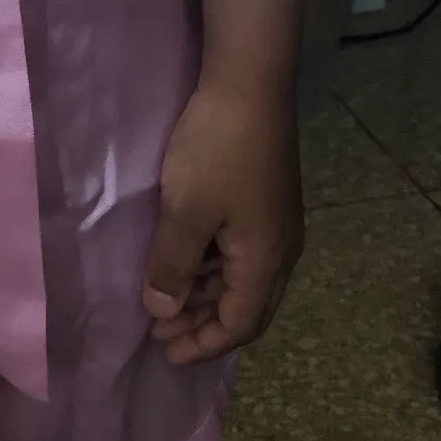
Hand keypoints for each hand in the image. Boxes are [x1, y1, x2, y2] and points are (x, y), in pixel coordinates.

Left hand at [142, 82, 303, 364]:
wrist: (249, 85)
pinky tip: (185, 260)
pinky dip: (213, 268)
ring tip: (164, 301)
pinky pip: (241, 254)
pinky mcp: (266, 201)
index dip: (202, 345)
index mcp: (266, 262)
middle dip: (204, 326)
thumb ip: (172, 265)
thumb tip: (162, 312)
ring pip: (243, 280)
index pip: (239, 326)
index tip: (165, 355)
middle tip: (159, 332)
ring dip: (206, 296)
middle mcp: (281, 251)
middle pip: (246, 308)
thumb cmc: (216, 150)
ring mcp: (276, 224)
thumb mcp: (185, 211)